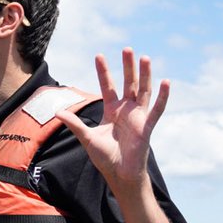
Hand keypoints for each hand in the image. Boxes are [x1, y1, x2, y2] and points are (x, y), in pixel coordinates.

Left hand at [56, 47, 168, 194]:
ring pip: (143, 91)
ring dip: (145, 75)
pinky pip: (156, 109)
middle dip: (127, 67)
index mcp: (112, 111)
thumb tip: (56, 112)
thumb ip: (75, 124)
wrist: (119, 173)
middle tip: (127, 48)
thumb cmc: (105, 157)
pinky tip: (166, 82)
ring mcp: (138, 117)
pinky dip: (162, 97)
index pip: (108, 86)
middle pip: (128, 83)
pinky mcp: (147, 126)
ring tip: (145, 58)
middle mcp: (126, 110)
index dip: (103, 72)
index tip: (99, 55)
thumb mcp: (87, 138)